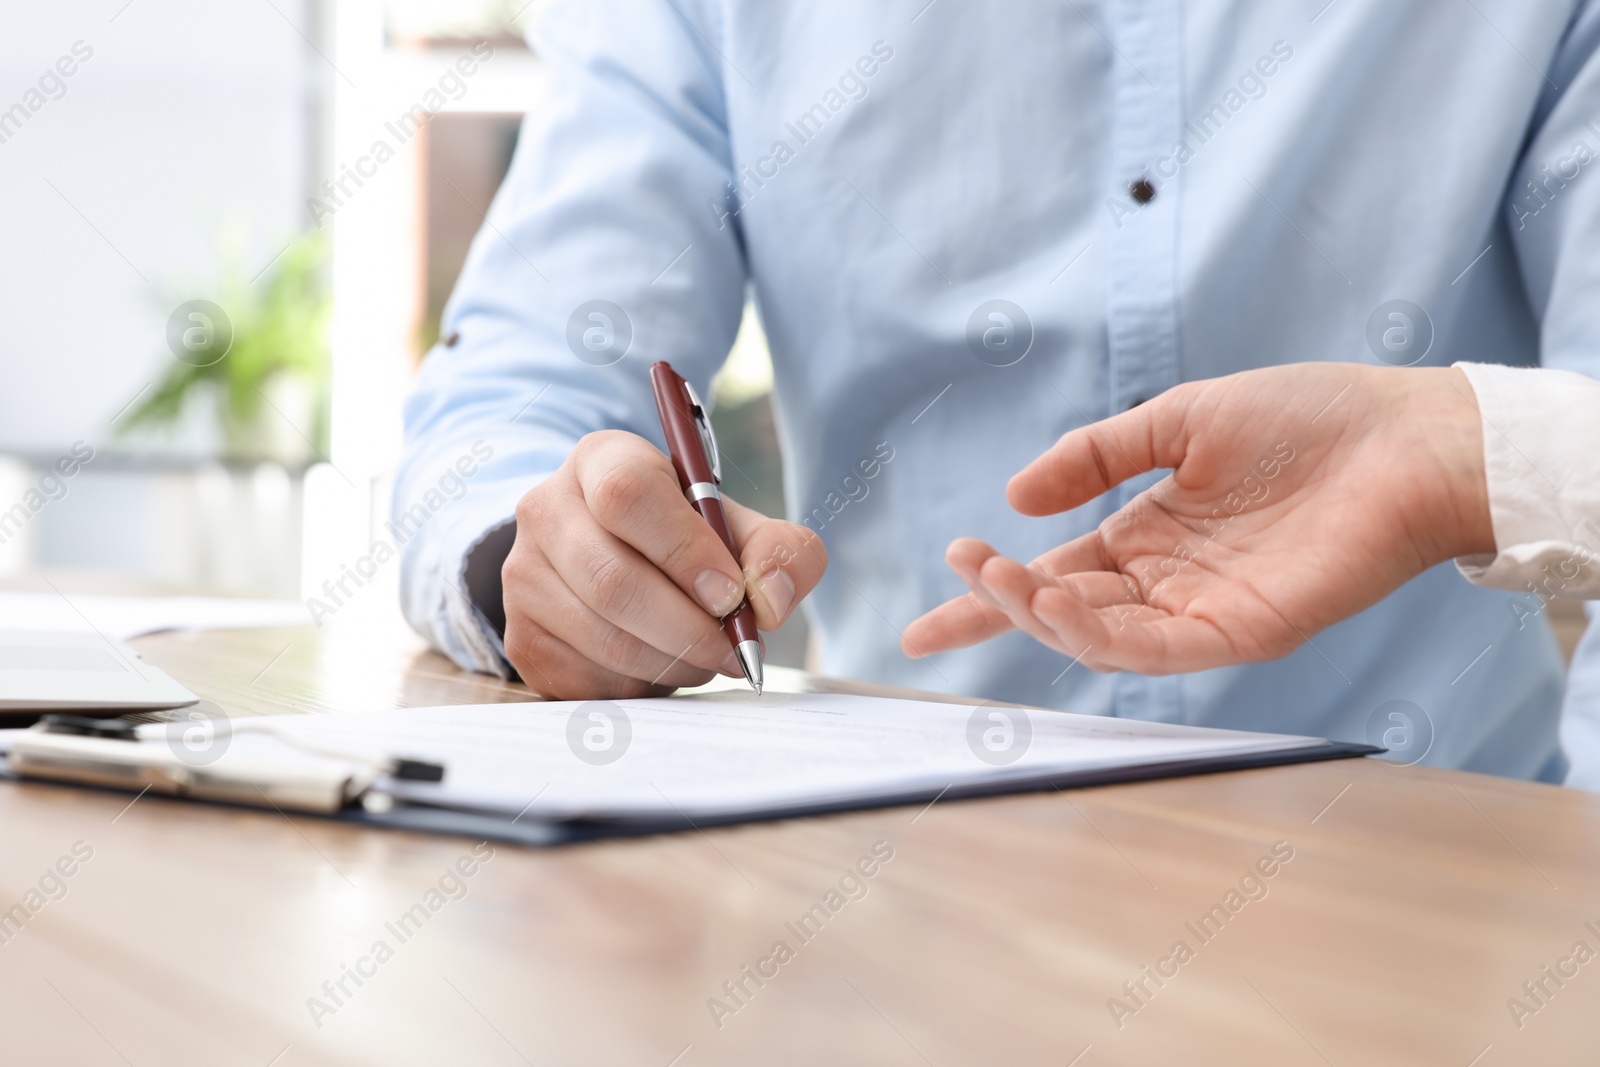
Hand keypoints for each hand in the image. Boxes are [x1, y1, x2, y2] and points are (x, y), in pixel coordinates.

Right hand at [503, 430, 825, 698]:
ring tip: (706, 655)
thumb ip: (780, 552)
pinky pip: (589, 678)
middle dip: (690, 628)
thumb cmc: (690, 541)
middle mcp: (546, 509)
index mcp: (602, 460)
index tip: (730, 593)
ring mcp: (524, 577)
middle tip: (733, 648)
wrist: (622, 565)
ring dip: (673, 661)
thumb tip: (770, 600)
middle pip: (613, 580)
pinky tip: (662, 664)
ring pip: (604, 637)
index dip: (685, 552)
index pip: (628, 495)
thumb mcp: (742, 529)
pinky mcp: (522, 638)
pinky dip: (642, 684)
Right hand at [902, 364, 1491, 674]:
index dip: (984, 596)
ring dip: (1040, 615)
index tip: (920, 626)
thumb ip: (1097, 454)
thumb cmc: (1310, 420)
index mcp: (1146, 536)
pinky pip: (1157, 650)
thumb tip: (1015, 496)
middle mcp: (1165, 583)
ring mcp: (1202, 612)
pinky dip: (1100, 637)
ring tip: (1000, 578)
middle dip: (998, 601)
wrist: (1406, 436)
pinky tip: (1059, 605)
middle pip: (1061, 611)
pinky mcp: (1243, 632)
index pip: (1049, 575)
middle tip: (961, 567)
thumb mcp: (1180, 419)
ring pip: (1098, 637)